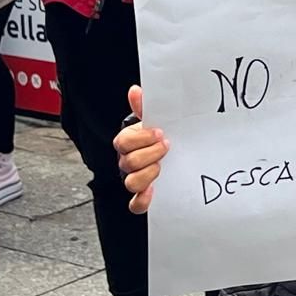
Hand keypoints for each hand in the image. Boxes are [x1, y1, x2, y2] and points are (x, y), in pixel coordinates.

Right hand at [113, 85, 167, 214]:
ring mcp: (134, 179)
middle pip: (127, 163)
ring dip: (147, 174)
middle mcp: (127, 162)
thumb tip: (135, 90)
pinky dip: (142, 201)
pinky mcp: (144, 195)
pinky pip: (136, 204)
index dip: (141, 139)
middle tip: (167, 146)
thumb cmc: (160, 133)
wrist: (171, 148)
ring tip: (162, 166)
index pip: (123, 142)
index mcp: (127, 142)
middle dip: (149, 154)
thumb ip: (144, 107)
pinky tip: (153, 192)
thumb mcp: (154, 119)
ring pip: (130, 183)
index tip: (161, 133)